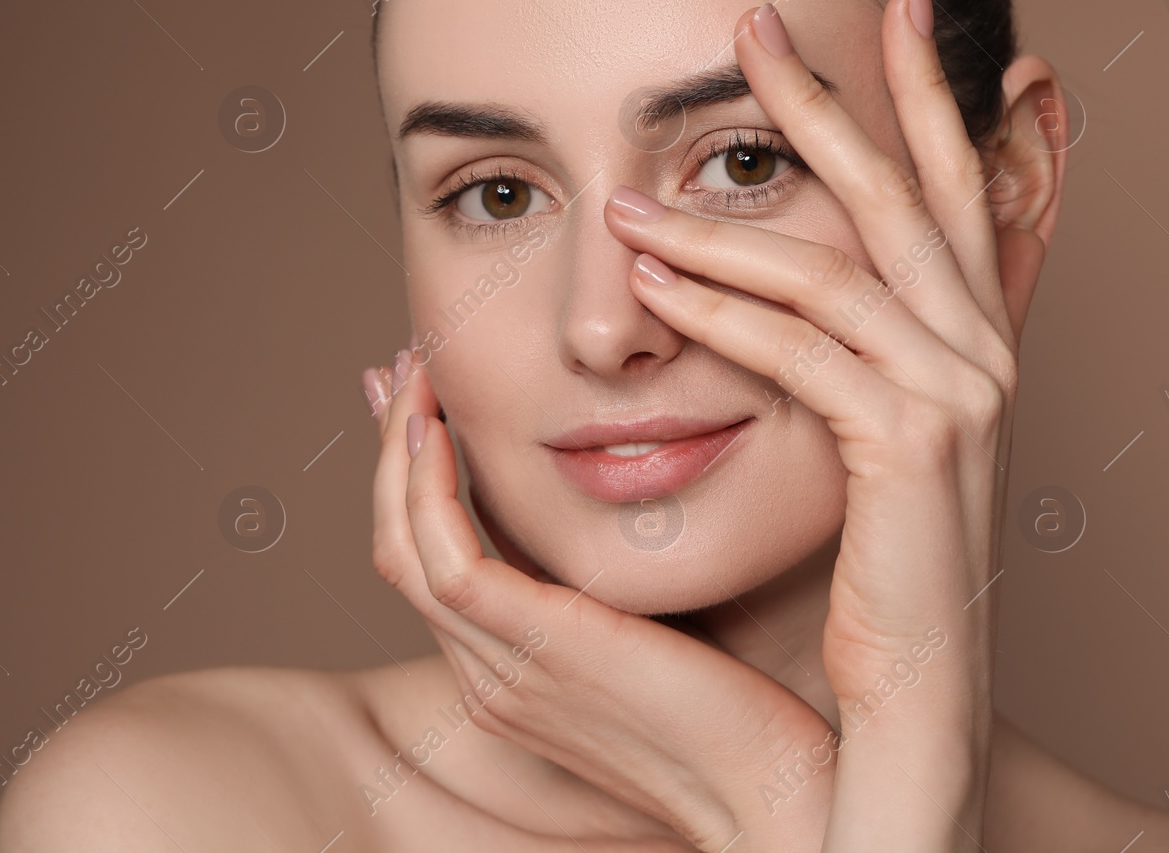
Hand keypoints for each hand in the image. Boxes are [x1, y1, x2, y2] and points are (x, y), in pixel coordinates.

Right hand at [363, 354, 840, 849]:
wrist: (776, 798)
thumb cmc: (745, 719)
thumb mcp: (659, 639)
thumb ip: (613, 589)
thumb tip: (613, 508)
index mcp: (510, 673)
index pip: (429, 561)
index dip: (414, 477)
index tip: (426, 404)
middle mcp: (486, 676)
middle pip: (399, 546)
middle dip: (392, 451)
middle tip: (405, 370)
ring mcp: (501, 669)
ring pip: (404, 545)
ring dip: (399, 452)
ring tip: (416, 376)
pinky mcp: (534, 649)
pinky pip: (445, 558)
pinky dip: (428, 487)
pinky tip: (443, 428)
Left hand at [603, 0, 1029, 850]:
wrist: (909, 692)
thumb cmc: (867, 568)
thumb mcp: (862, 435)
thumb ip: (834, 350)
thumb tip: (757, 274)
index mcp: (975, 338)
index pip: (951, 188)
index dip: (922, 94)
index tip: (882, 10)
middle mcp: (982, 350)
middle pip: (901, 192)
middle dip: (827, 99)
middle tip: (754, 19)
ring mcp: (957, 395)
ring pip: (835, 270)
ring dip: (722, 228)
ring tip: (630, 202)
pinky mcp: (912, 448)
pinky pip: (805, 354)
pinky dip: (726, 313)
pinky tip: (659, 284)